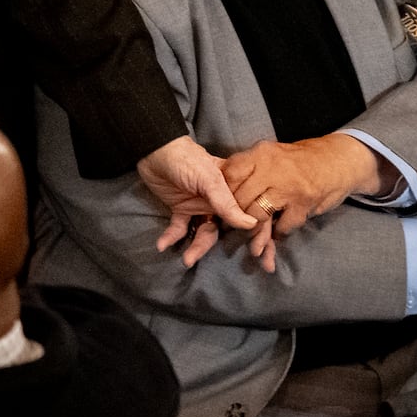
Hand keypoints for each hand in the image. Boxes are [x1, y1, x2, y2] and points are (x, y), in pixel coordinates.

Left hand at [135, 135, 260, 268]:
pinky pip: (179, 229)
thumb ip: (227, 202)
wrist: (154, 149)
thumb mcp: (209, 179)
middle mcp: (219, 201)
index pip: (251, 214)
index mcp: (233, 190)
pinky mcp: (180, 210)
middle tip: (253, 267)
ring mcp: (200, 207)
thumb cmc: (187, 158)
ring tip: (187, 260)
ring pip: (204, 233)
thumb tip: (250, 224)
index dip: (260, 234)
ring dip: (196, 248)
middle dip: (240, 248)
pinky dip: (171, 237)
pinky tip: (162, 245)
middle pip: (232, 229)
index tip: (262, 255)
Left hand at [224, 134, 378, 235]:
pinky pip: (281, 227)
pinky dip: (279, 233)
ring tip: (256, 233)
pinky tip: (280, 231)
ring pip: (256, 216)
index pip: (229, 175)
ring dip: (254, 230)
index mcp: (261, 154)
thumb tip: (221, 191)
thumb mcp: (272, 155)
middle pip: (239, 199)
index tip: (224, 204)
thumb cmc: (300, 161)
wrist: (340, 160)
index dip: (223, 193)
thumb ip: (249, 169)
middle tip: (236, 224)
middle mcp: (272, 168)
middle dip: (235, 217)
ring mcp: (288, 187)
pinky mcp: (304, 204)